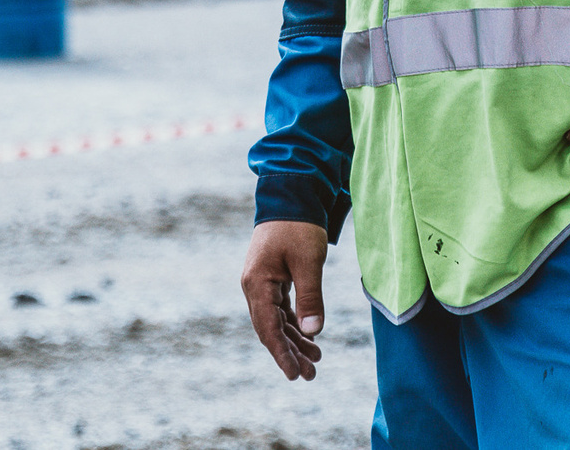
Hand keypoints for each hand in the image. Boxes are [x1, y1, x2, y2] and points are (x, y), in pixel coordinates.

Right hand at [240, 220, 328, 380]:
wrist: (292, 195)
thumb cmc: (300, 226)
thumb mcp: (309, 262)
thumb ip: (310, 297)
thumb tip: (313, 332)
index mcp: (257, 284)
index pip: (268, 328)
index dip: (281, 354)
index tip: (294, 374)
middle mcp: (254, 287)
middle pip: (270, 329)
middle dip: (290, 353)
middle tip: (310, 374)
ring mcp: (262, 283)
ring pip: (276, 321)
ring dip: (294, 340)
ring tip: (315, 360)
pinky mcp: (272, 279)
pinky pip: (281, 309)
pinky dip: (295, 324)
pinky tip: (309, 337)